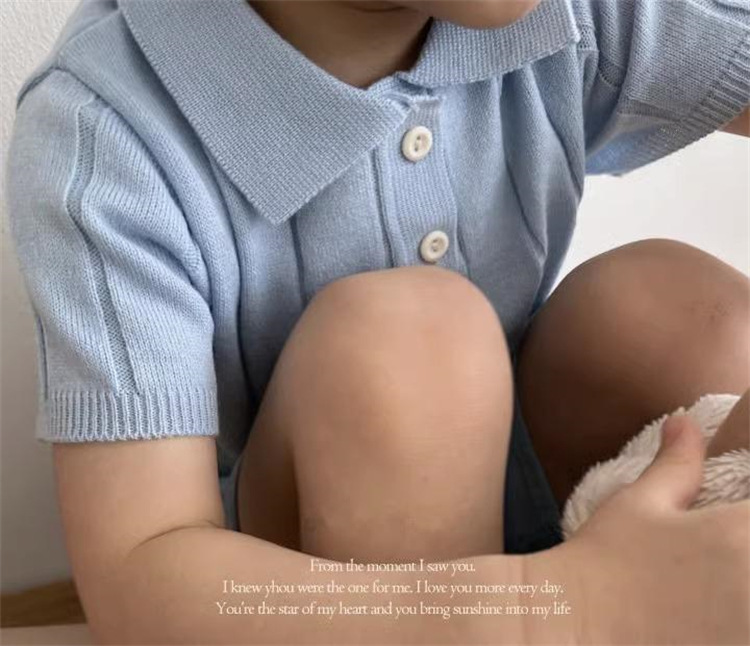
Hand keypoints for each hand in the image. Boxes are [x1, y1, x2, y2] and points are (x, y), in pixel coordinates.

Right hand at [528, 414, 749, 644]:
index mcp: (741, 535)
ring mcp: (744, 629)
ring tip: (721, 587)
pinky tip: (716, 618)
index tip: (733, 516)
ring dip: (742, 588)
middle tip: (725, 548)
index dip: (746, 514)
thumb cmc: (605, 558)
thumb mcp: (641, 503)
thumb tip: (685, 421)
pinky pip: (742, 633)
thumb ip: (679, 463)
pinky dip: (734, 623)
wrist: (573, 623)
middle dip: (744, 544)